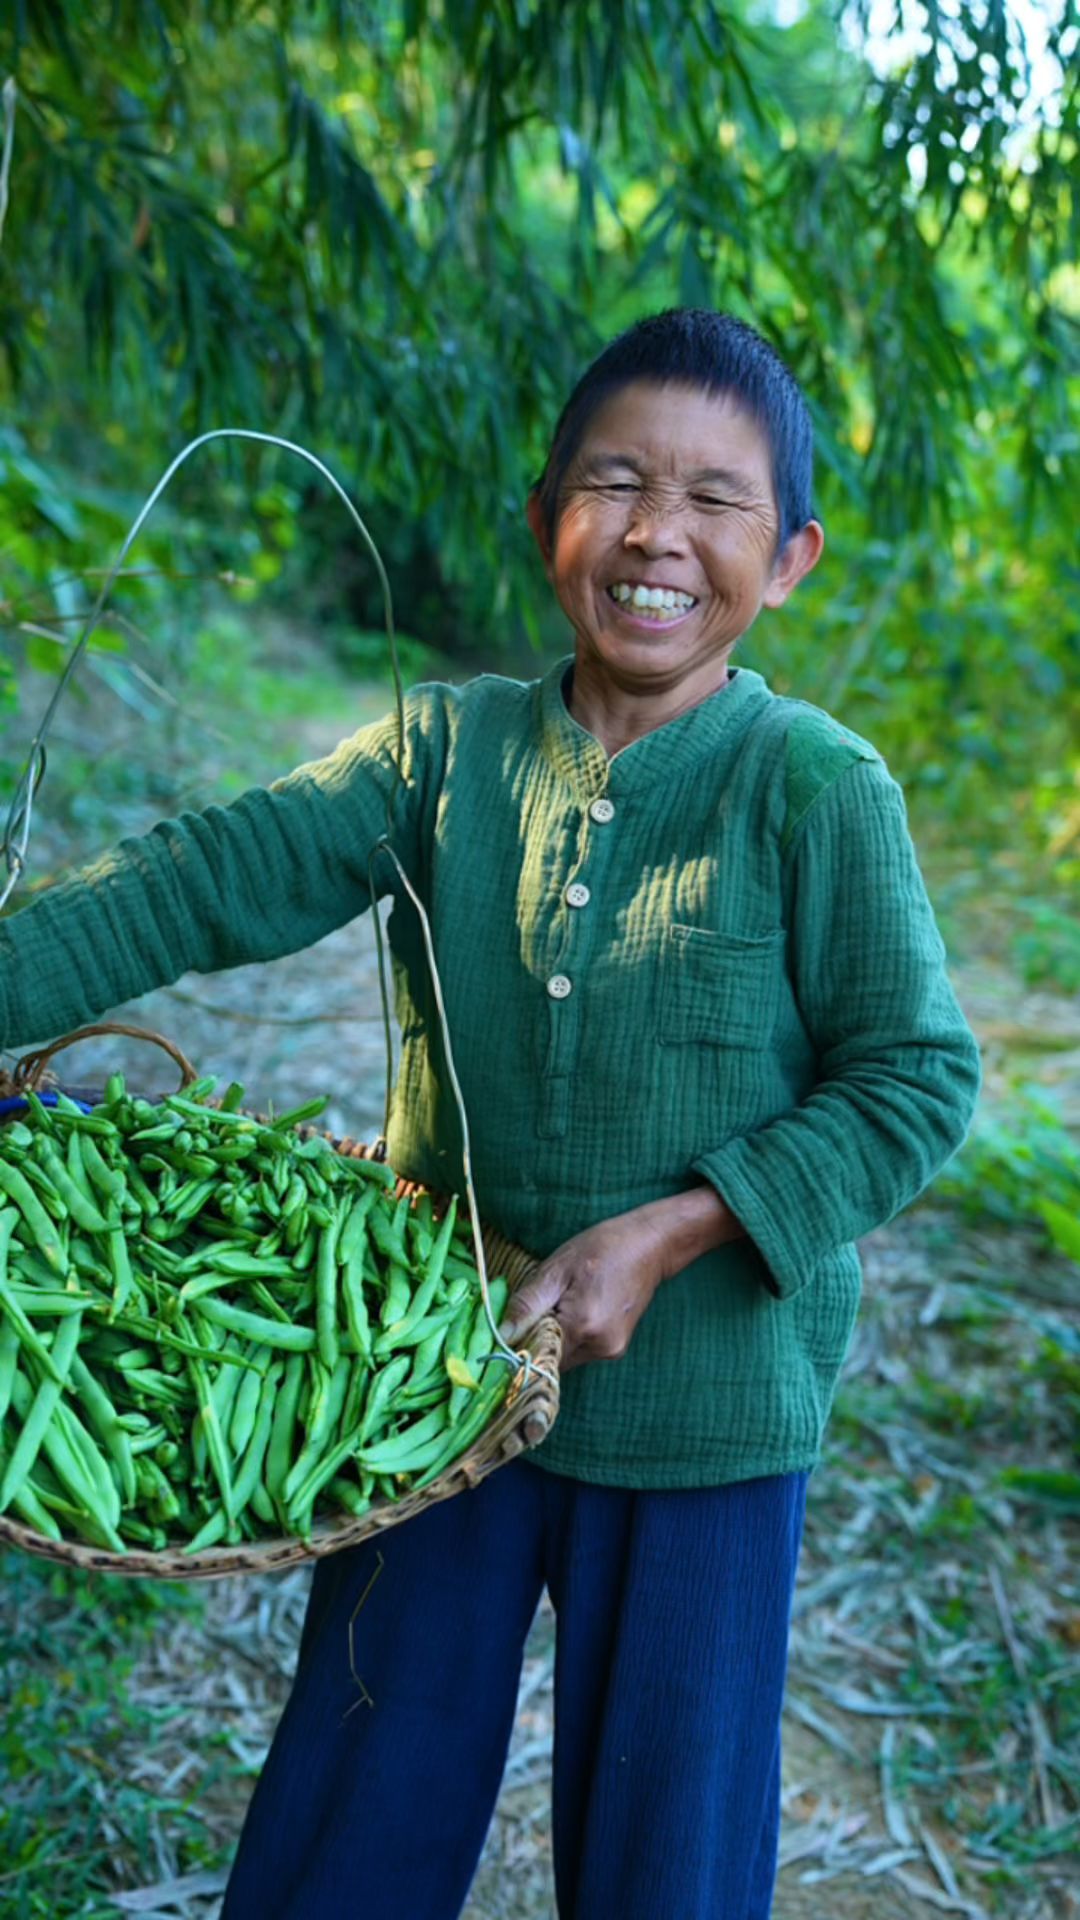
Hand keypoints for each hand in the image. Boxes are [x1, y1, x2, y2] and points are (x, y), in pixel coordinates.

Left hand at [500, 1185, 744, 1372]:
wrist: (650, 1245)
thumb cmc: (601, 1248)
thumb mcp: (557, 1268)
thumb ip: (528, 1304)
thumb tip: (502, 1334)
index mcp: (582, 1325)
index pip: (536, 1355)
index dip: (520, 1343)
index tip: (513, 1325)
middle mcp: (599, 1346)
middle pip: (551, 1358)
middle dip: (537, 1337)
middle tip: (541, 1303)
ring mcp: (611, 1350)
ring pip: (565, 1356)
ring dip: (554, 1337)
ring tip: (563, 1301)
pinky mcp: (616, 1347)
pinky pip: (580, 1350)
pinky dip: (570, 1335)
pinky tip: (577, 1308)